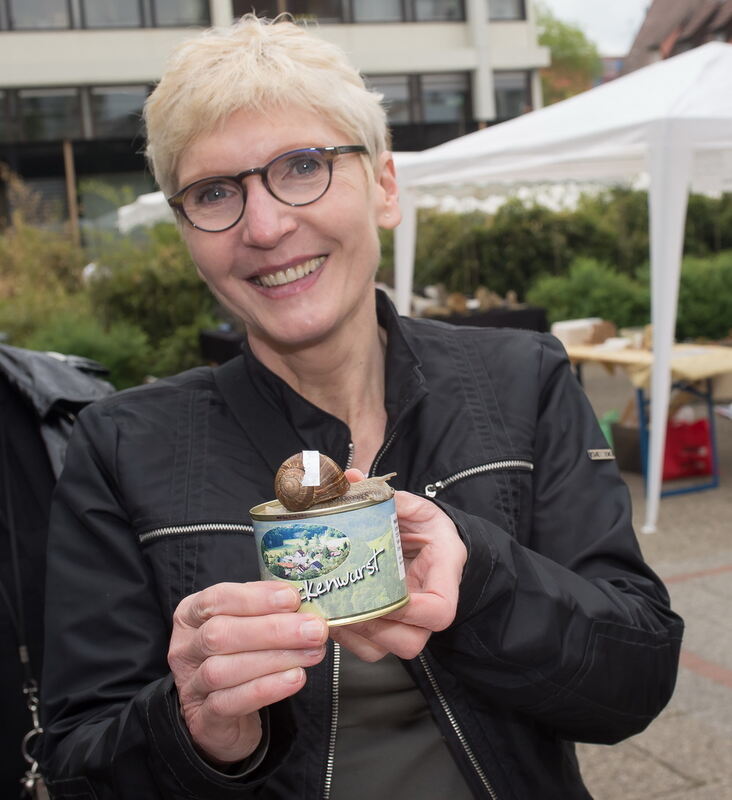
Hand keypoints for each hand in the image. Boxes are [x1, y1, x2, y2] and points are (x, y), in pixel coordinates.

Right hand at [168, 581, 327, 763]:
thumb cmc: (240, 657)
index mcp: (192, 615)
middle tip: (314, 629)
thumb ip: (268, 612)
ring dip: (274, 659)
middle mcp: (185, 648)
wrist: (226, 715)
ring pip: (223, 669)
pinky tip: (295, 678)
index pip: (216, 599)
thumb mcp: (248, 626)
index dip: (255, 597)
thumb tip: (305, 604)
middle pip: (219, 634)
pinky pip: (229, 703)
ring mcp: (190, 685)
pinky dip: (266, 689)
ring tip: (312, 653)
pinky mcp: (203, 719)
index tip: (292, 598)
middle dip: (272, 629)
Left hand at [330, 471, 466, 661]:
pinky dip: (347, 638)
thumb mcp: (415, 507)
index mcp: (443, 575)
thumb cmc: (426, 527)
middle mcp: (427, 606)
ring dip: (355, 635)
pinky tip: (328, 614)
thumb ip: (389, 496)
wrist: (428, 543)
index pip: (440, 612)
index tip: (390, 596)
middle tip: (345, 604)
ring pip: (386, 651)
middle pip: (411, 642)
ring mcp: (408, 624)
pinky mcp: (388, 629)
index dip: (414, 612)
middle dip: (374, 628)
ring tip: (329, 610)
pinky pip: (368, 649)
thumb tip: (353, 479)